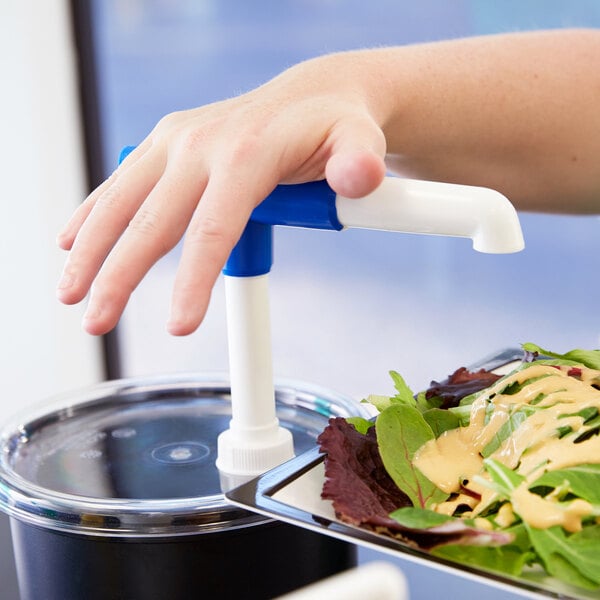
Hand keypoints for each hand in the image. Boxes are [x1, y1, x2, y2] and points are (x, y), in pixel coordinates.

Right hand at [56, 54, 386, 335]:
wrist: (315, 96)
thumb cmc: (338, 128)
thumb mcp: (361, 141)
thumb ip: (361, 161)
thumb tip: (358, 178)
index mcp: (245, 151)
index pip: (213, 226)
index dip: (193, 279)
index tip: (179, 327)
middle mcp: (199, 142)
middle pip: (151, 220)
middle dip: (118, 275)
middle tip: (96, 323)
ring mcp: (177, 140)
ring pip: (122, 201)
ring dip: (91, 249)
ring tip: (69, 294)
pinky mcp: (168, 143)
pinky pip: (122, 182)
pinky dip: (93, 213)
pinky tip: (70, 240)